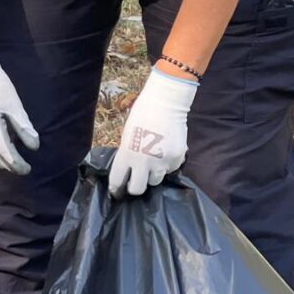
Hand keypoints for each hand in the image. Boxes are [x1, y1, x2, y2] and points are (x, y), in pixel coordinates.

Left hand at [109, 68, 197, 197]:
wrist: (166, 102)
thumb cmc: (142, 114)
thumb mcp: (127, 135)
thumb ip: (127, 154)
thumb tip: (128, 171)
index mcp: (127, 154)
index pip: (118, 180)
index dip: (116, 188)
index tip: (117, 192)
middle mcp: (144, 161)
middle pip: (138, 189)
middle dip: (135, 186)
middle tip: (136, 180)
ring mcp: (162, 161)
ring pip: (155, 180)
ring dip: (153, 174)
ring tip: (154, 159)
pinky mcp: (176, 159)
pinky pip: (170, 170)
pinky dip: (167, 164)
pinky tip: (165, 151)